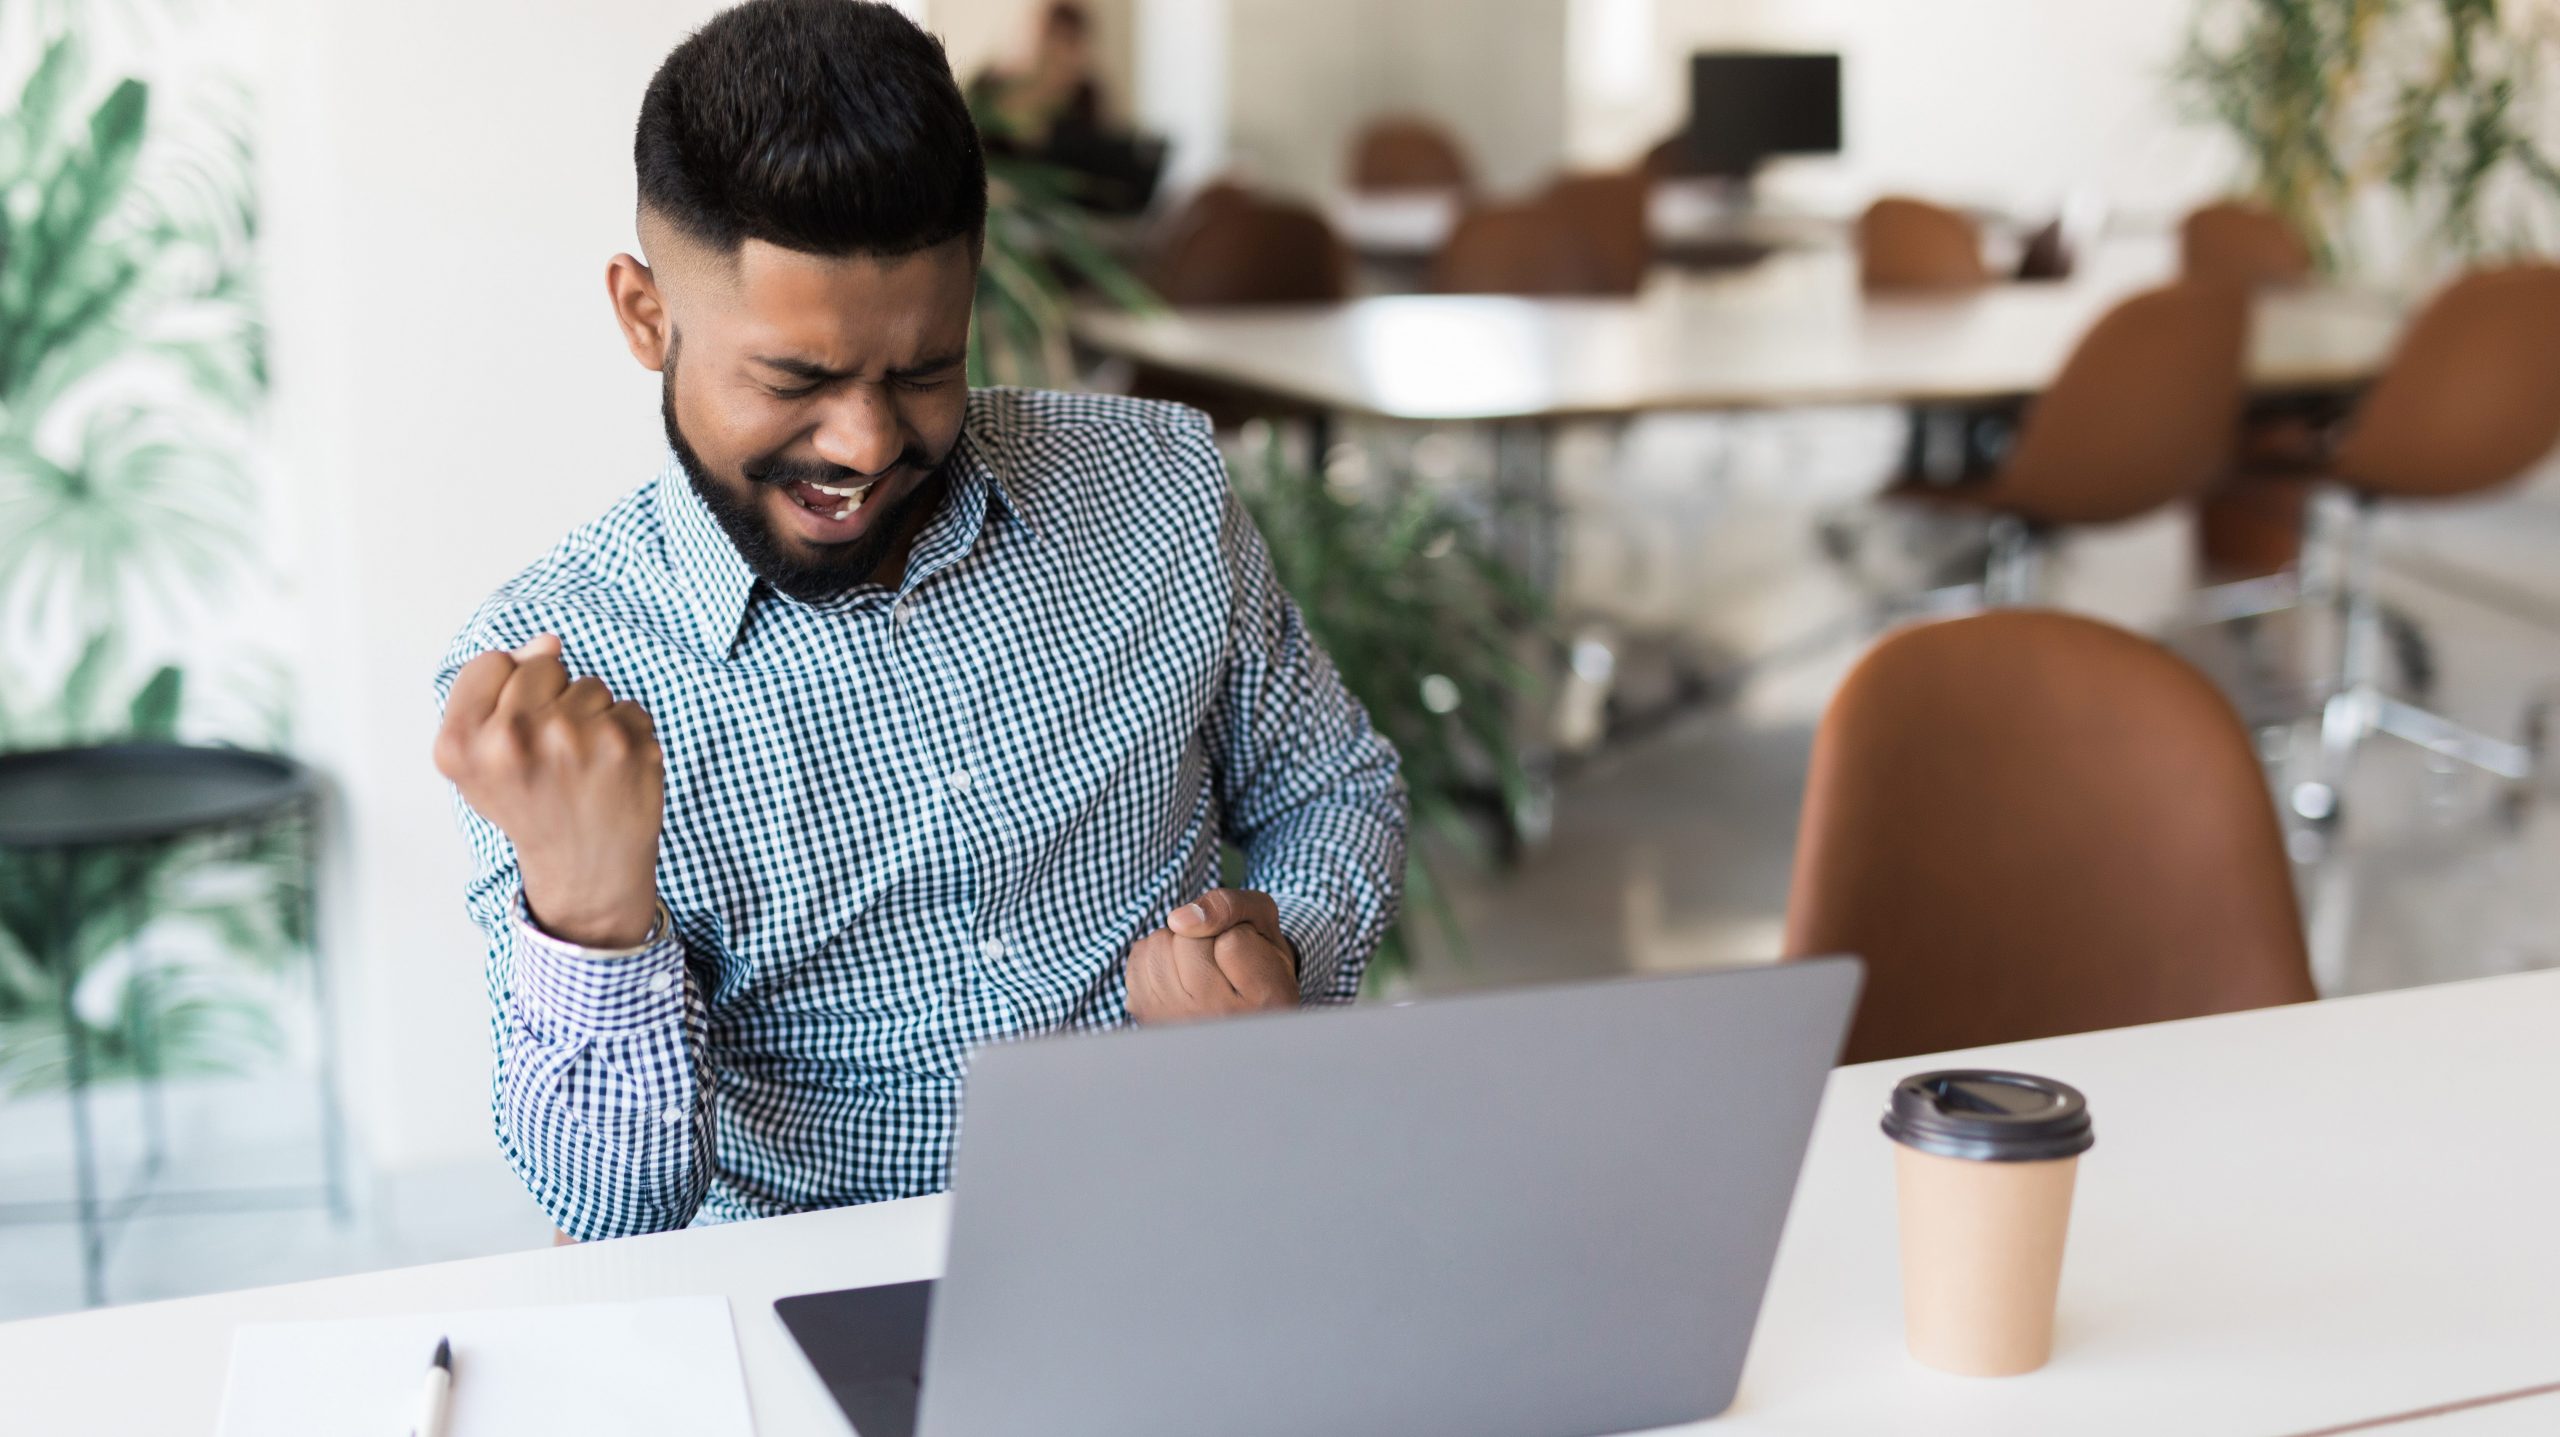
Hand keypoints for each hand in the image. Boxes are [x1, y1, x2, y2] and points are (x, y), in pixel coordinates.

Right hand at [433, 633, 664, 947]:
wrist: (585, 869)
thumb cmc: (529, 804)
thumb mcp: (476, 759)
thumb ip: (492, 689)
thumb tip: (549, 642)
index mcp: (462, 744)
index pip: (490, 663)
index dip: (507, 693)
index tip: (515, 735)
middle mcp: (512, 739)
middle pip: (542, 666)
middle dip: (551, 701)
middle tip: (551, 756)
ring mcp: (572, 739)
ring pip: (590, 686)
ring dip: (592, 719)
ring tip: (581, 768)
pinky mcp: (624, 744)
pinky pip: (628, 708)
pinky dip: (626, 735)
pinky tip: (612, 773)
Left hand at [1125, 888, 1298, 1024]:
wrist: (1236, 1003)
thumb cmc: (1253, 954)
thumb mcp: (1261, 920)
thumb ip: (1229, 906)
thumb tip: (1177, 919)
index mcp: (1263, 1001)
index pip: (1232, 940)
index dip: (1238, 932)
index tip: (1248, 957)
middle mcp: (1220, 1020)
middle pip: (1187, 940)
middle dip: (1202, 934)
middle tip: (1220, 959)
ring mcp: (1179, 1022)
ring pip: (1159, 944)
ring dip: (1175, 942)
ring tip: (1198, 964)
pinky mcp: (1147, 1015)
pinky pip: (1139, 956)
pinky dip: (1155, 953)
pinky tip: (1176, 971)